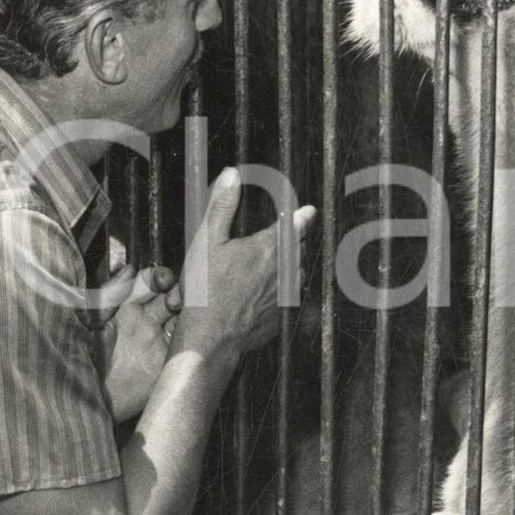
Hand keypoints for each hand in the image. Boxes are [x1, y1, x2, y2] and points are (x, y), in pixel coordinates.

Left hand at [97, 263, 182, 421]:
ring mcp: (159, 342)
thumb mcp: (88, 319)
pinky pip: (189, 345)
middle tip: (177, 298)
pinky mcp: (168, 363)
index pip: (149, 282)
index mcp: (124, 308)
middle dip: (179, 291)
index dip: (158, 277)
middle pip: (172, 295)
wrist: (84, 400)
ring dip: (191, 310)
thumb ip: (109, 293)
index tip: (163, 280)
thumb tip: (129, 268)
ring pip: (185, 316)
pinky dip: (197, 334)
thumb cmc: (78, 357)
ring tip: (186, 313)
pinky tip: (197, 329)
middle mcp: (145, 322)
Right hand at [175, 168, 315, 361]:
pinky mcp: (280, 317)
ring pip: (294, 275)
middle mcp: (284, 271)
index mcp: (268, 248)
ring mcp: (285, 297)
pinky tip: (256, 296)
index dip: (303, 215)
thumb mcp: (207, 241)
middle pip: (297, 250)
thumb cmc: (205, 292)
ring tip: (264, 269)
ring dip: (285, 268)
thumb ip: (222, 206)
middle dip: (290, 242)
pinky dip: (276, 294)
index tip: (308, 211)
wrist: (209, 339)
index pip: (297, 224)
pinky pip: (285, 299)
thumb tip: (231, 175)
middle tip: (276, 240)